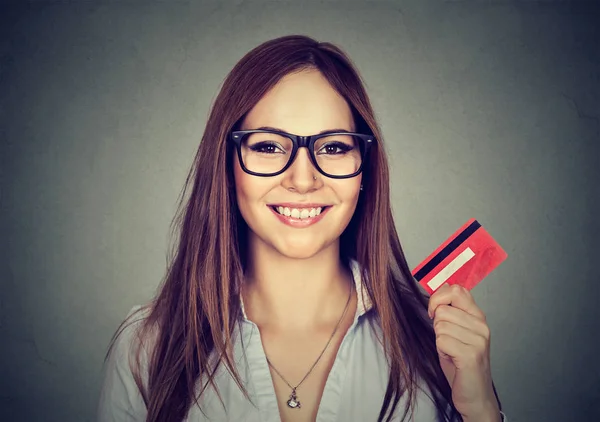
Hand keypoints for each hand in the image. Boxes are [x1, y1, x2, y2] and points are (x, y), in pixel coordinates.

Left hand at [428, 283, 500, 420]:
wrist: (474, 395)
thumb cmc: (461, 363)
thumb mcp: (456, 331)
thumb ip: (451, 311)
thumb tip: (440, 288)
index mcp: (478, 317)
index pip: (457, 290)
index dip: (438, 297)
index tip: (434, 311)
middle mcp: (481, 326)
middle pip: (442, 309)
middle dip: (436, 325)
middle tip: (446, 340)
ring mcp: (479, 340)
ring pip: (440, 325)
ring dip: (439, 340)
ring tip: (451, 351)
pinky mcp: (472, 354)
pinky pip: (442, 340)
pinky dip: (441, 350)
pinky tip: (452, 358)